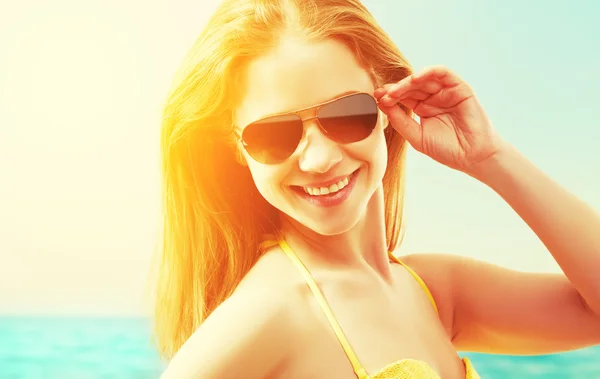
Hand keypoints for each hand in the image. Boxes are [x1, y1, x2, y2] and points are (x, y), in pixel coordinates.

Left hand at [375, 65, 505, 174]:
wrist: (472, 157)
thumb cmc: (447, 150)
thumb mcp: (417, 136)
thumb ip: (400, 121)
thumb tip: (382, 103)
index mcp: (423, 107)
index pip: (404, 96)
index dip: (390, 95)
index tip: (377, 97)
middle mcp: (434, 97)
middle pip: (412, 86)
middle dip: (396, 88)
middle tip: (383, 93)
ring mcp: (447, 92)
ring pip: (425, 79)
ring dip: (408, 81)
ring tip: (395, 90)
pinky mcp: (460, 88)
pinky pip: (444, 73)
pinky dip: (429, 72)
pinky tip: (415, 79)